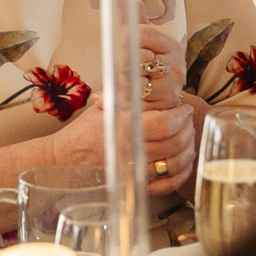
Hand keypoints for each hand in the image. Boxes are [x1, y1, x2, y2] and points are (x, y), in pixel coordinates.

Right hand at [47, 97, 197, 193]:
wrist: (66, 158)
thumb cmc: (85, 130)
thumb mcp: (103, 105)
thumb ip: (123, 91)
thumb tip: (139, 70)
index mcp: (124, 128)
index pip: (164, 123)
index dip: (180, 116)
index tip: (184, 108)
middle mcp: (131, 151)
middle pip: (174, 143)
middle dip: (187, 130)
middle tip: (188, 121)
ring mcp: (134, 171)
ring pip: (174, 163)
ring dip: (188, 150)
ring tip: (189, 138)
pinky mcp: (135, 185)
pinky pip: (167, 185)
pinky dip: (181, 174)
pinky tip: (185, 162)